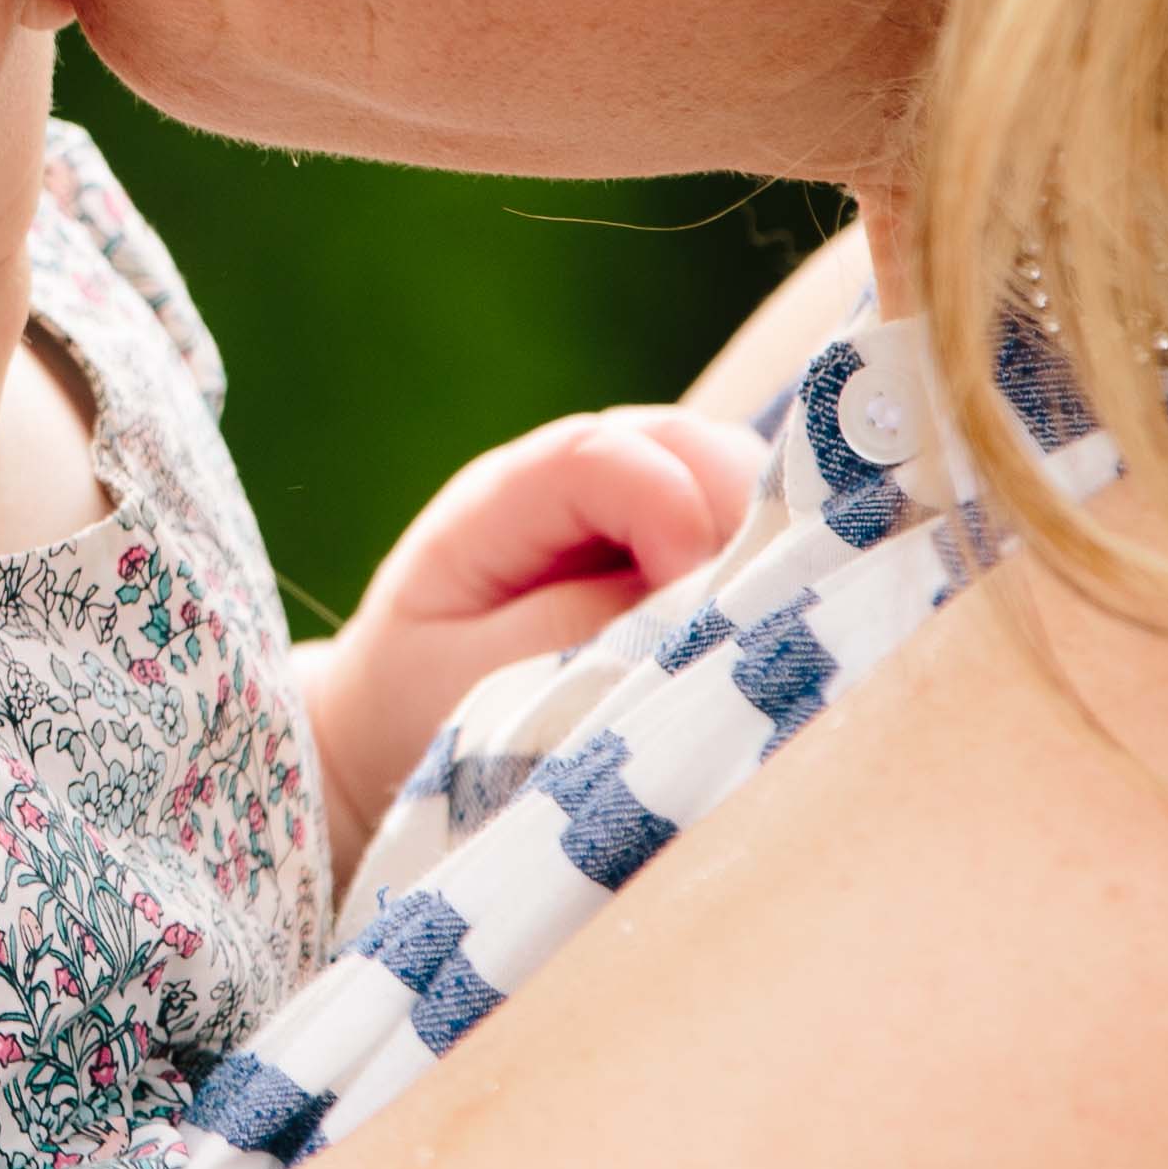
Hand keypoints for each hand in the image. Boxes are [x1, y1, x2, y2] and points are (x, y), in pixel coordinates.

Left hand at [303, 406, 762, 829]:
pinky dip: (763, 553)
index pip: (596, 456)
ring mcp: (620, 502)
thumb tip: (683, 601)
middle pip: (679, 444)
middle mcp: (563, 481)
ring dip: (760, 530)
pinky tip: (777, 603)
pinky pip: (733, 520)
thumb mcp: (467, 683)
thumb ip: (568, 634)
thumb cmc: (416, 707)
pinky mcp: (661, 540)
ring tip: (779, 605)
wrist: (387, 724)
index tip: (696, 594)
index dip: (666, 507)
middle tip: (768, 597)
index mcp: (495, 504)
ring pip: (722, 473)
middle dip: (738, 508)